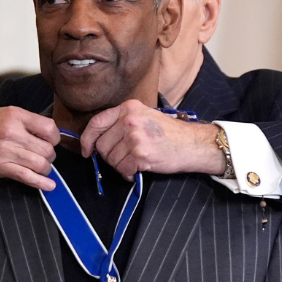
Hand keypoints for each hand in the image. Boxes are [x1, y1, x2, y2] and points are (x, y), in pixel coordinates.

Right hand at [0, 107, 60, 190]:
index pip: (49, 128)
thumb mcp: (2, 113)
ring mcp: (5, 151)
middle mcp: (11, 132)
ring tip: (41, 167)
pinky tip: (49, 185)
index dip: (54, 138)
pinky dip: (41, 183)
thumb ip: (26, 121)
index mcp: (14, 116)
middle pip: (47, 149)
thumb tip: (49, 132)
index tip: (50, 142)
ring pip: (40, 164)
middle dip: (50, 156)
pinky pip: (27, 177)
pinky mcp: (0, 167)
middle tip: (43, 156)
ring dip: (45, 169)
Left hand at [79, 100, 225, 180]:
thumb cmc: (171, 134)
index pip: (97, 122)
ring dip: (120, 166)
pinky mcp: (141, 153)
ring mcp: (135, 137)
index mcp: (129, 108)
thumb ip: (123, 122)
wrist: (193, 144)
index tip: (87, 150)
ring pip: (111, 159)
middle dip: (109, 157)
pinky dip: (128, 173)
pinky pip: (123, 168)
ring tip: (135, 163)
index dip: (87, 139)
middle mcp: (130, 120)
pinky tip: (138, 169)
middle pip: (102, 145)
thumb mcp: (146, 117)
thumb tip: (98, 140)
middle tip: (123, 159)